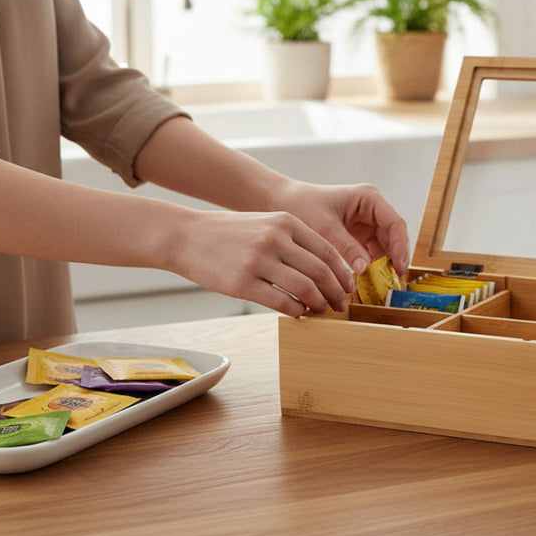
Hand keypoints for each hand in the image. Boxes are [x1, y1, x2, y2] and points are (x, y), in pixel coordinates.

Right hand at [169, 209, 355, 316]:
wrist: (187, 236)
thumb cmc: (230, 234)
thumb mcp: (266, 223)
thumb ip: (294, 240)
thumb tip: (325, 270)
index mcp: (286, 222)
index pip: (328, 251)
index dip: (342, 273)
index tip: (348, 288)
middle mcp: (275, 239)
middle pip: (321, 272)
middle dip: (336, 293)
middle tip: (341, 306)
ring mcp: (258, 261)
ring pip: (305, 288)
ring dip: (319, 304)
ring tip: (321, 311)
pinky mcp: (242, 283)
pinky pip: (281, 302)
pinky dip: (297, 311)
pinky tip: (299, 313)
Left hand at [275, 181, 410, 277]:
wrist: (283, 203)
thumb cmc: (302, 205)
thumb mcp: (324, 227)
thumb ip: (346, 247)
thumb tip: (365, 269)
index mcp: (369, 198)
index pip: (394, 223)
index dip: (400, 246)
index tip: (399, 267)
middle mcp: (372, 210)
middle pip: (393, 237)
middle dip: (395, 259)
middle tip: (394, 282)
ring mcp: (366, 224)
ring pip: (385, 248)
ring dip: (384, 266)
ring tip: (383, 286)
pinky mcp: (359, 238)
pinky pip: (371, 255)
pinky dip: (371, 268)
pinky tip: (369, 283)